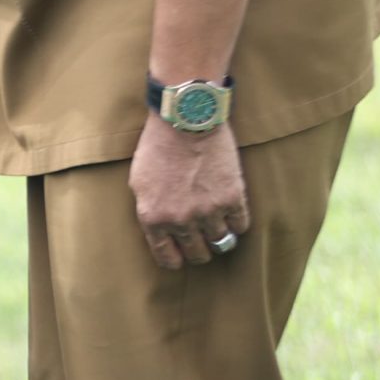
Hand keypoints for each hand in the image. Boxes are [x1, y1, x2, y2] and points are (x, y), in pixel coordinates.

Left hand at [129, 116, 250, 269]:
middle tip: (202, 237)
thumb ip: (150, 212)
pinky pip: (241, 226)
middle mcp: (180, 220)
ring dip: (219, 234)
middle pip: (198, 254)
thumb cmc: (157, 147)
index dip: (176, 258)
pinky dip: (237, 221)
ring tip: (216, 221)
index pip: (168, 259)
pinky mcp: (232, 200)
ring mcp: (208, 212)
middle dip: (199, 248)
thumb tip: (162, 235)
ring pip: (221, 243)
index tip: (182, 254)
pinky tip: (230, 209)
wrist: (185, 120)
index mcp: (152, 218)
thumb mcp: (139, 182)